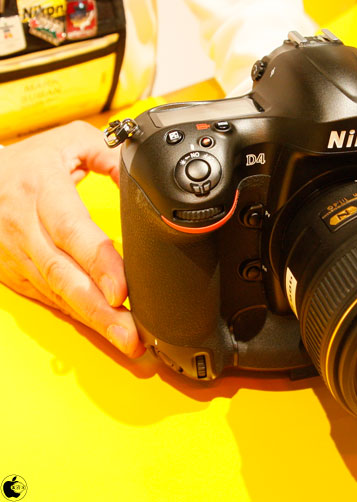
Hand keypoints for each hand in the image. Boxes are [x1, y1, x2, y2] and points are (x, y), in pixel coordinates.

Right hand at [0, 121, 143, 356]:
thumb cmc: (29, 160)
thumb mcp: (70, 142)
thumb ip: (111, 157)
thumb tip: (146, 184)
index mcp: (40, 190)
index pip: (70, 230)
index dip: (97, 262)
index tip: (122, 291)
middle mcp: (25, 227)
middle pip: (64, 276)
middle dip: (100, 311)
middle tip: (133, 336)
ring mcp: (18, 255)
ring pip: (57, 295)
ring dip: (93, 322)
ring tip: (128, 342)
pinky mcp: (16, 273)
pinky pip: (50, 299)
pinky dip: (77, 317)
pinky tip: (104, 330)